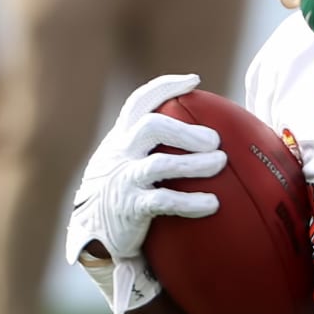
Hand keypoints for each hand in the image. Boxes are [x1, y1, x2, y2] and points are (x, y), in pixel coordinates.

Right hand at [66, 74, 225, 313]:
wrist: (93, 233)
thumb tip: (203, 137)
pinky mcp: (130, 208)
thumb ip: (153, 148)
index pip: (139, 103)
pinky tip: (212, 204)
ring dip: (194, 163)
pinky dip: (190, 202)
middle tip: (214, 140)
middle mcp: (121, 154)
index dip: (165, 87)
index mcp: (121, 138)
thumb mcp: (128, 162)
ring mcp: (124, 180)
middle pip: (150, 127)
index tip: (193, 80)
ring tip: (220, 163)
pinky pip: (164, 202)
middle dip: (184, 129)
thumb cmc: (123, 192)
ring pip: (160, 164)